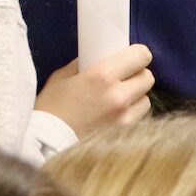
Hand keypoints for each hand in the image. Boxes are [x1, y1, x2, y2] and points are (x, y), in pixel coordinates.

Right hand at [33, 44, 154, 136]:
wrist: (47, 141)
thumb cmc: (52, 105)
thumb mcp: (64, 75)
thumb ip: (87, 63)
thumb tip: (102, 57)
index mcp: (103, 75)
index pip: (141, 56)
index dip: (138, 54)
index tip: (130, 56)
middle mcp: (120, 95)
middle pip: (148, 77)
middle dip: (137, 74)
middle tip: (124, 77)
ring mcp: (125, 116)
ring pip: (146, 97)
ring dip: (136, 94)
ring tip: (120, 97)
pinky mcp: (126, 132)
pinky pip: (140, 115)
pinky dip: (133, 111)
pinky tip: (117, 113)